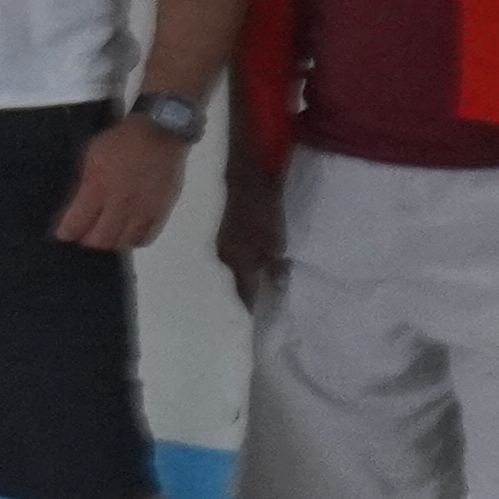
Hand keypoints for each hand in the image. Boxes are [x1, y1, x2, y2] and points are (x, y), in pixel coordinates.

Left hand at [52, 118, 187, 252]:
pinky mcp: (161, 211)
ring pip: (122, 242)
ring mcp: (142, 210)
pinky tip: (126, 234)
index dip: (67, 233)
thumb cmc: (119, 140)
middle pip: (100, 240)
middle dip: (87, 241)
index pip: (77, 224)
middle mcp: (120, 204)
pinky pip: (146, 237)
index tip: (63, 233)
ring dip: (110, 242)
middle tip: (83, 236)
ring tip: (105, 235)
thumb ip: (82, 183)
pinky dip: (133, 240)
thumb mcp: (89, 156)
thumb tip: (72, 205)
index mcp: (98, 188)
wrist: (159, 133)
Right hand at [215, 172, 285, 304]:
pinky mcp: (225, 231)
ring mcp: (222, 243)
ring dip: (248, 275)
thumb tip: (276, 285)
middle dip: (249, 291)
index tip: (262, 322)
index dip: (254, 308)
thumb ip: (274, 265)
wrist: (242, 175)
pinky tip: (257, 259)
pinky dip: (246, 260)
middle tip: (264, 302)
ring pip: (236, 267)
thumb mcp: (275, 239)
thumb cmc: (260, 209)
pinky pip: (236, 254)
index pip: (244, 295)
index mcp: (236, 262)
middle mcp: (224, 257)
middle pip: (237, 282)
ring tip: (262, 282)